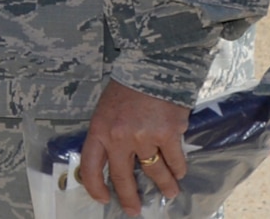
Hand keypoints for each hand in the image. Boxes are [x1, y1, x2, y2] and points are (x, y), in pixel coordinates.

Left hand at [78, 80, 188, 215]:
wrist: (152, 66)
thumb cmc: (127, 87)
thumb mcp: (106, 110)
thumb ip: (108, 135)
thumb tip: (116, 161)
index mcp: (100, 130)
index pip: (90, 167)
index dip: (95, 187)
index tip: (104, 198)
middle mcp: (120, 137)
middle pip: (123, 177)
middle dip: (130, 198)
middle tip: (135, 209)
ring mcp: (145, 137)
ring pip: (154, 172)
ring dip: (164, 185)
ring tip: (169, 192)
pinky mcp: (168, 134)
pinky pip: (174, 160)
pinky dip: (178, 168)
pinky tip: (179, 171)